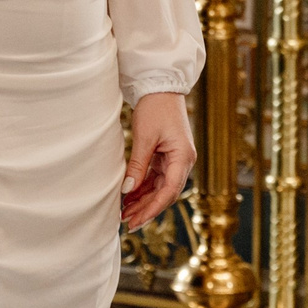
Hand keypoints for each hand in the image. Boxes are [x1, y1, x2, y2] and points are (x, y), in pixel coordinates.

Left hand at [122, 92, 194, 229]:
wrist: (161, 86)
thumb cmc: (155, 108)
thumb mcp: (144, 137)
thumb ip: (138, 165)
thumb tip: (128, 191)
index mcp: (183, 157)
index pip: (169, 191)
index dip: (152, 209)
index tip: (135, 221)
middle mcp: (183, 161)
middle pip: (166, 193)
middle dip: (146, 208)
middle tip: (127, 222)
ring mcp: (176, 158)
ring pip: (160, 187)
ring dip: (144, 200)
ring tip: (124, 211)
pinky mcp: (168, 155)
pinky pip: (157, 177)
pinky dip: (144, 187)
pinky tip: (130, 196)